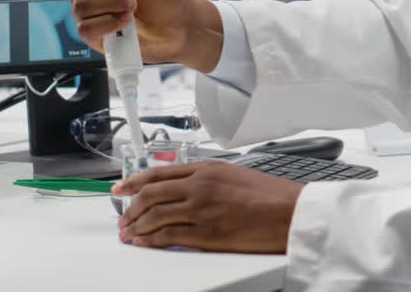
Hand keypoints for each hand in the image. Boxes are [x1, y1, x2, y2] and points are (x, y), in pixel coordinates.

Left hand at [114, 162, 302, 252]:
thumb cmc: (270, 195)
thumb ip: (207, 178)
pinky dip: (151, 240)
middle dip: (130, 207)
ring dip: (136, 226)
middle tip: (122, 217)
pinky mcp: (207, 234)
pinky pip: (169, 237)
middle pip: (151, 195)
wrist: (290, 212)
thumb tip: (184, 187)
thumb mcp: (235, 174)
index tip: (120, 188)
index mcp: (207, 169)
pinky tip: (144, 243)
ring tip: (128, 234)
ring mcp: (201, 210)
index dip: (134, 181)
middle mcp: (200, 187)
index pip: (159, 173)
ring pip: (155, 216)